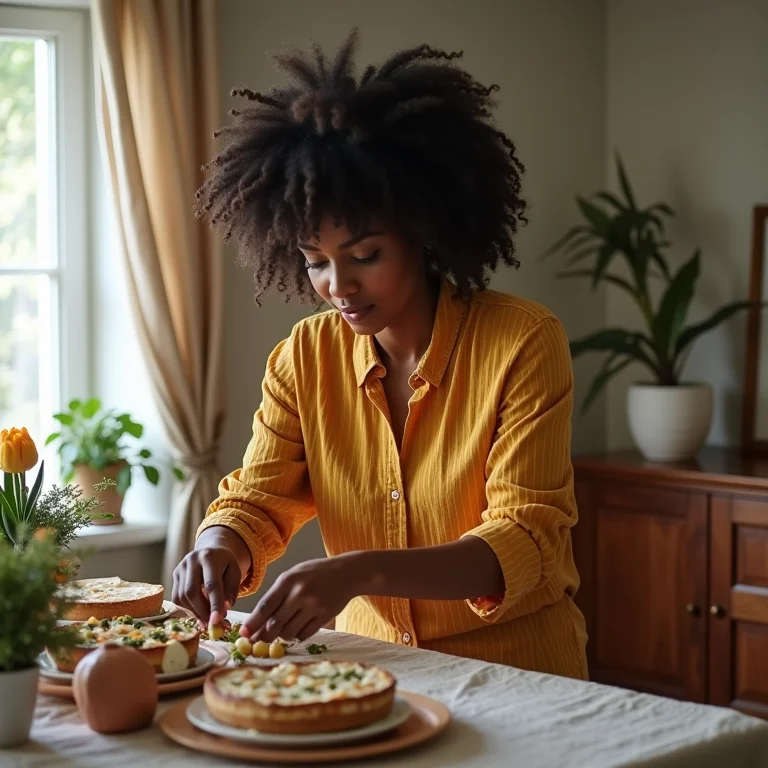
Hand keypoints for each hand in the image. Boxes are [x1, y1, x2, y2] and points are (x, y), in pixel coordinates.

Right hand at [172, 543, 240, 625]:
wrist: (212, 551)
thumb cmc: (225, 565)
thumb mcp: (235, 573)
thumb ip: (231, 591)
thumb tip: (224, 610)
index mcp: (210, 556)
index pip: (211, 584)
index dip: (214, 604)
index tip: (217, 621)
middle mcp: (192, 560)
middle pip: (192, 591)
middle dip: (202, 611)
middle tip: (212, 624)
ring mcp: (181, 567)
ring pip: (182, 597)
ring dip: (195, 612)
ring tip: (208, 618)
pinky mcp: (175, 575)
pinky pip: (177, 598)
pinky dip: (188, 609)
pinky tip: (199, 610)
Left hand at [240, 554, 362, 642]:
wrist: (347, 573)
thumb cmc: (315, 574)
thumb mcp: (293, 575)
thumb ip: (277, 594)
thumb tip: (258, 621)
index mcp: (288, 580)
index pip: (264, 607)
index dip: (252, 623)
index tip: (244, 634)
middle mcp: (299, 593)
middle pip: (274, 624)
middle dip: (263, 636)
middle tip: (258, 641)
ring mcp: (313, 606)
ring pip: (288, 633)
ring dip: (281, 636)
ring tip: (281, 631)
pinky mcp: (324, 617)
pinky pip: (304, 635)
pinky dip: (297, 636)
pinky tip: (297, 629)